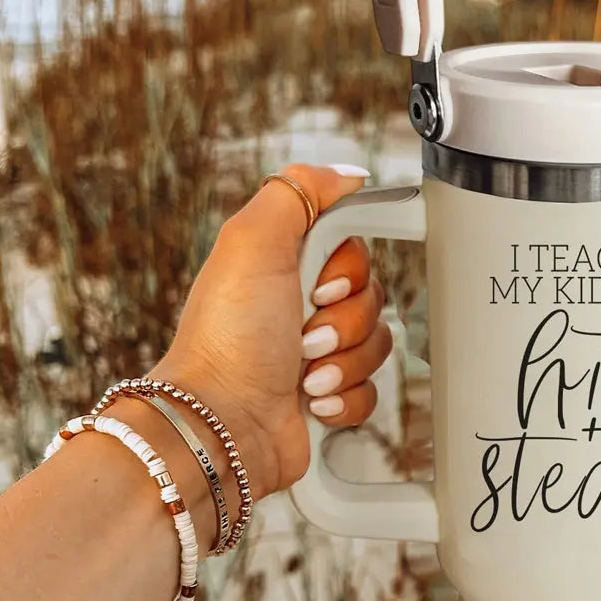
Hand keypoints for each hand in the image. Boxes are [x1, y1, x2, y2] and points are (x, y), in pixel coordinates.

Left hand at [153, 164, 392, 499]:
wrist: (222, 425)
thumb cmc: (230, 338)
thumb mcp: (252, 241)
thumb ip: (298, 191)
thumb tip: (349, 175)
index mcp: (283, 262)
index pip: (355, 248)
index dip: (348, 270)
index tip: (318, 286)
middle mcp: (298, 304)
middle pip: (372, 297)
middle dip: (344, 322)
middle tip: (303, 336)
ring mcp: (315, 353)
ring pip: (377, 345)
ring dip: (344, 363)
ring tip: (304, 375)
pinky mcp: (328, 396)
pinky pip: (372, 390)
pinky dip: (345, 398)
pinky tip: (310, 401)